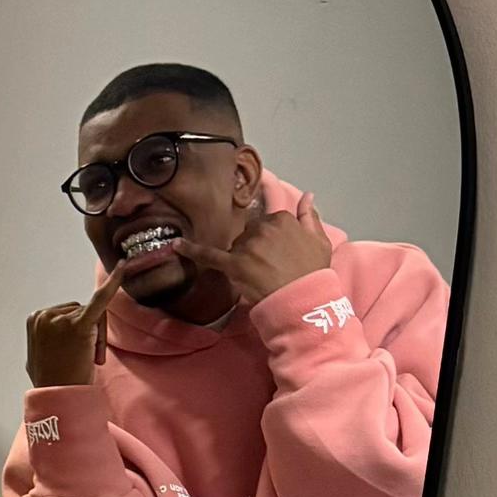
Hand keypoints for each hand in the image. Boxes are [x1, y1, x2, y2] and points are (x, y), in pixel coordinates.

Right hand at [26, 259, 130, 387]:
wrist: (59, 399)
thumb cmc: (53, 381)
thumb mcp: (39, 356)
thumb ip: (46, 339)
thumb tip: (51, 338)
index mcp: (34, 318)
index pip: (66, 313)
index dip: (77, 333)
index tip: (75, 353)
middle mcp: (45, 315)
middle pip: (80, 309)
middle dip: (89, 332)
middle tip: (88, 360)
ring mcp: (60, 319)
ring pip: (92, 314)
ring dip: (96, 336)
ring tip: (88, 360)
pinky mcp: (79, 325)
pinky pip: (99, 301)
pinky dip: (113, 284)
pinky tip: (124, 267)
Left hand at [175, 192, 334, 309]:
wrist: (303, 300)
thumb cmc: (313, 273)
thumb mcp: (320, 241)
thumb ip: (309, 216)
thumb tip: (307, 195)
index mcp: (281, 219)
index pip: (267, 222)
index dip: (270, 240)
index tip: (277, 253)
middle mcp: (263, 227)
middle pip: (248, 233)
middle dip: (254, 248)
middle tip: (269, 268)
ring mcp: (247, 246)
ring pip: (236, 247)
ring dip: (242, 258)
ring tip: (259, 276)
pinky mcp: (234, 264)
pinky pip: (209, 254)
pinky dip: (192, 250)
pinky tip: (176, 246)